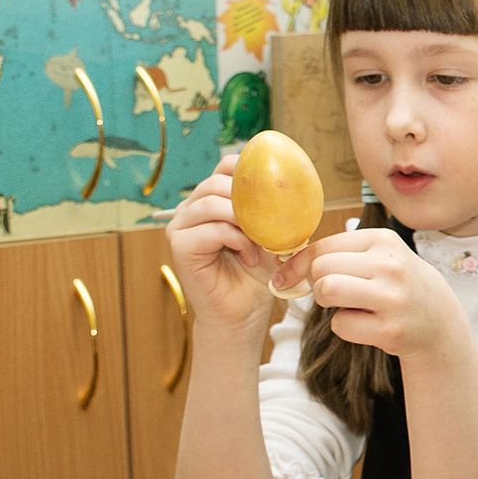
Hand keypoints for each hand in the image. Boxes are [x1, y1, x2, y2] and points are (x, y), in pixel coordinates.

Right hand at [164, 157, 274, 329]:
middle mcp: (191, 208)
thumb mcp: (274, 234)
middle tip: (270, 224)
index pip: (226, 166)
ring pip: (212, 203)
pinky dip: (238, 240)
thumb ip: (277, 210)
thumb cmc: (258, 274)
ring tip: (260, 243)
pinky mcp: (180, 246)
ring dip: (245, 222)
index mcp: (212, 199)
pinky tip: (249, 257)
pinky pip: (212, 229)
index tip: (275, 190)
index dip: (250, 172)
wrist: (244, 311)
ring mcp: (181, 226)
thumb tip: (298, 187)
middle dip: (250, 200)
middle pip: (217, 182)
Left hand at [298, 229, 470, 363]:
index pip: (322, 247)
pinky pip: (340, 325)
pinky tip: (367, 323)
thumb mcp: (378, 256)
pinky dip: (346, 327)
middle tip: (333, 292)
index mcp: (383, 241)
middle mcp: (391, 266)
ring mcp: (393, 298)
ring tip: (347, 303)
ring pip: (327, 290)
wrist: (438, 319)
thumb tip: (283, 263)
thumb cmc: (395, 284)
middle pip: (320, 269)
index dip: (296, 264)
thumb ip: (338, 252)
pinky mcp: (390, 330)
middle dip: (316, 283)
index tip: (285, 277)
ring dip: (327, 302)